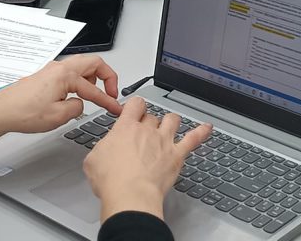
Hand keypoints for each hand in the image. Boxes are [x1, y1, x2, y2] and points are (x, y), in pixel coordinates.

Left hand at [0, 56, 122, 153]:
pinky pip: (70, 73)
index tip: (115, 107)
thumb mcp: (59, 116)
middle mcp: (59, 68)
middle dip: (107, 77)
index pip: (95, 88)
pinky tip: (76, 94)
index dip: (108, 100)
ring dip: (93, 77)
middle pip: (93, 63)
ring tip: (95, 92)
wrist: (0, 112)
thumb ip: (77, 107)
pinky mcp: (45, 77)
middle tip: (111, 91)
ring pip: (81, 66)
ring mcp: (51, 70)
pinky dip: (80, 81)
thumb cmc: (23, 113)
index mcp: (65, 75)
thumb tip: (80, 104)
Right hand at [85, 97, 211, 222]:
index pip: (134, 105)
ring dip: (170, 121)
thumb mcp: (93, 160)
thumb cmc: (112, 181)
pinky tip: (207, 128)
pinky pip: (193, 139)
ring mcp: (164, 142)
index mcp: (125, 128)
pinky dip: (201, 132)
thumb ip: (102, 148)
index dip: (135, 105)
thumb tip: (103, 149)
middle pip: (152, 116)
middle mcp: (147, 131)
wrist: (131, 195)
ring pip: (172, 120)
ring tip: (168, 125)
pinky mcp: (176, 155)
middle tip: (145, 131)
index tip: (134, 109)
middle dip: (148, 121)